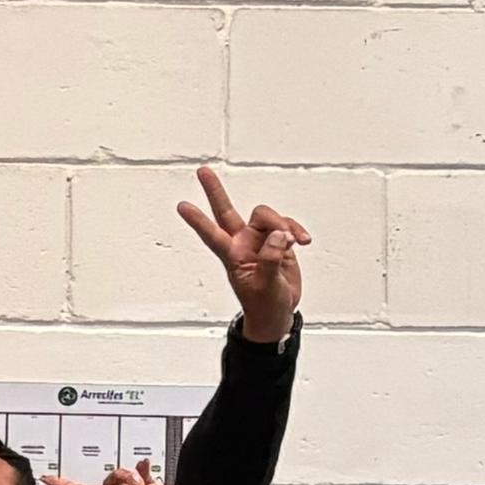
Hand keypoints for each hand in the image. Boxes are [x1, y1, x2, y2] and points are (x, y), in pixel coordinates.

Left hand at [177, 166, 306, 345]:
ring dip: (284, 225)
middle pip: (227, 212)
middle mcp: (243, 244)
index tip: (182, 206)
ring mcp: (261, 240)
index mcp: (232, 256)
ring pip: (268, 216)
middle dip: (215, 192)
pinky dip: (296, 230)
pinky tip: (303, 241)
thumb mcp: (266, 287)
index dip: (198, 221)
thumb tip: (279, 235)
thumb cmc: (265, 304)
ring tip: (295, 243)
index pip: (212, 235)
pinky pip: (287, 225)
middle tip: (202, 172)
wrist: (279, 312)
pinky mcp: (279, 241)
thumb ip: (271, 259)